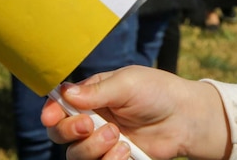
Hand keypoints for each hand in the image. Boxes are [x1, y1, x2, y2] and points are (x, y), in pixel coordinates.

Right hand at [42, 66, 230, 159]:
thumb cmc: (157, 92)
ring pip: (76, 154)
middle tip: (90, 125)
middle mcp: (92, 119)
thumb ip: (97, 91)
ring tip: (117, 137)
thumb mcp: (128, 83)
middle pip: (60, 133)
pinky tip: (126, 151)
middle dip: (70, 131)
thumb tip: (65, 93)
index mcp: (91, 95)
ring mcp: (102, 141)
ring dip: (92, 147)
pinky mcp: (115, 158)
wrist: (186, 118)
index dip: (51, 112)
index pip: (60, 105)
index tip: (52, 117)